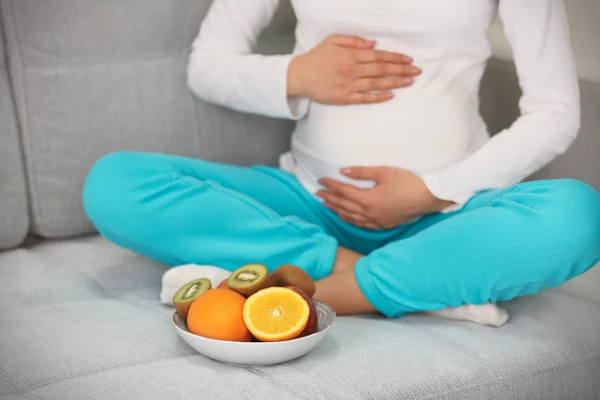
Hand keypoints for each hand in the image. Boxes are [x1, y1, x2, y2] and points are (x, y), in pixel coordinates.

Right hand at [287, 35, 420, 104]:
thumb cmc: (315, 58)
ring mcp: (348, 85)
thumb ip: (353, 41)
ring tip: (409, 82)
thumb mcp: (332, 41)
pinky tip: (391, 96)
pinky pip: (364, 98)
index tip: (408, 60)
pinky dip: (378, 97)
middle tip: (417, 71)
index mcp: (349, 55)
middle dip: (401, 70)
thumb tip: (372, 44)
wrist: (298, 76)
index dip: (395, 58)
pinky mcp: (344, 98)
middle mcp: (351, 70)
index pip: (378, 56)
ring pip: (376, 83)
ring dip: (395, 82)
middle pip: (381, 69)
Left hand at [317, 167, 453, 228]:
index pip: (343, 192)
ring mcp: (376, 221)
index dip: (331, 185)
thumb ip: (361, 172)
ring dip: (337, 210)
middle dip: (330, 198)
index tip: (321, 180)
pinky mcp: (383, 225)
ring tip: (326, 204)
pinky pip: (361, 224)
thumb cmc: (408, 182)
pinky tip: (345, 217)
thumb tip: (342, 171)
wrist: (428, 198)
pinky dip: (350, 220)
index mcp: (368, 200)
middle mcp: (369, 213)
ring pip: (351, 216)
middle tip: (318, 193)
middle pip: (344, 205)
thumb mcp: (384, 172)